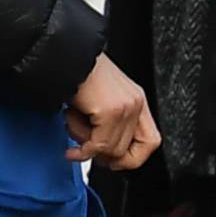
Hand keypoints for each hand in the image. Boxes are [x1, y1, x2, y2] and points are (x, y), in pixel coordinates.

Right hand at [66, 56, 161, 171]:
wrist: (64, 55)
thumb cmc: (76, 74)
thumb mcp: (100, 100)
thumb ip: (109, 124)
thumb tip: (106, 156)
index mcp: (136, 100)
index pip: (151, 142)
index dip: (132, 158)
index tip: (111, 161)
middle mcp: (135, 103)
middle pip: (132, 152)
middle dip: (105, 158)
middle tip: (87, 152)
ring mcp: (126, 107)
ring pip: (112, 150)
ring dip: (88, 147)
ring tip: (74, 131)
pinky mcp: (110, 111)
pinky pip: (99, 145)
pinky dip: (82, 152)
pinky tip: (72, 150)